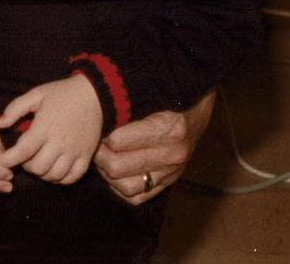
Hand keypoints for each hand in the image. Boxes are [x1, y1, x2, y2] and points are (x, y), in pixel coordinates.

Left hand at [0, 75, 101, 184]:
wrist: (94, 95)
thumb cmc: (62, 93)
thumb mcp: (36, 94)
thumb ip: (15, 108)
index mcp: (45, 126)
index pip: (23, 150)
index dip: (9, 159)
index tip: (1, 160)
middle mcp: (60, 142)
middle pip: (38, 167)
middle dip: (25, 167)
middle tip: (23, 159)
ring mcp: (75, 152)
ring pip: (54, 176)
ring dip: (42, 174)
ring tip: (37, 164)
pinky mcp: (87, 157)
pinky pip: (72, 178)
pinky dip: (60, 179)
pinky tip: (54, 170)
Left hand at [94, 91, 213, 204]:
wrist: (195, 110)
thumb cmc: (167, 96)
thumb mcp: (151, 92)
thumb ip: (126, 102)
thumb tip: (95, 108)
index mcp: (169, 130)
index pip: (116, 141)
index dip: (99, 132)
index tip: (94, 124)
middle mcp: (172, 155)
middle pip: (116, 166)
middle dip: (98, 153)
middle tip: (94, 140)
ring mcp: (171, 173)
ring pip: (124, 186)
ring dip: (106, 172)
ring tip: (102, 153)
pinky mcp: (168, 183)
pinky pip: (136, 197)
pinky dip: (119, 186)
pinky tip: (115, 169)